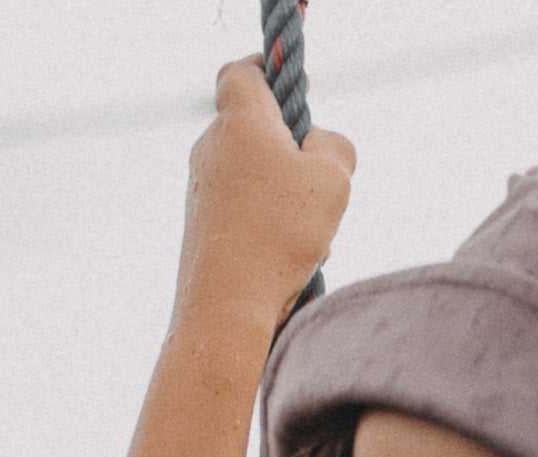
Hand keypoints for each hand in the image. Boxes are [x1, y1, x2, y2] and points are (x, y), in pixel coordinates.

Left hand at [173, 56, 355, 334]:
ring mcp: (203, 187)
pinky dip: (273, 227)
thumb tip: (321, 144)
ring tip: (308, 238)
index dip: (268, 71)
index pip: (243, 71)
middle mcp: (212, 146)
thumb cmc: (281, 234)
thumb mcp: (334, 179)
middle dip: (294, 152)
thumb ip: (336, 146)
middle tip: (322, 186)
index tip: (295, 91)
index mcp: (240, 120)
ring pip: (258, 177)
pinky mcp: (201, 225)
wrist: (226, 304)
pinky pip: (247, 211)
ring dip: (290, 199)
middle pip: (258, 130)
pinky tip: (289, 260)